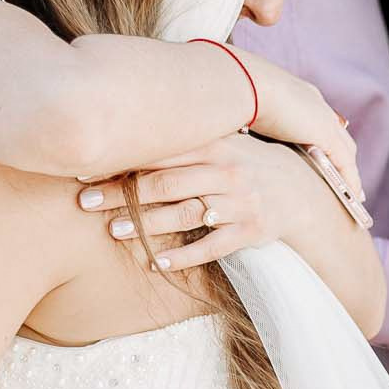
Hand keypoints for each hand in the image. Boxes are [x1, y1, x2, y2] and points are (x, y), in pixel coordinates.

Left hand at [78, 134, 367, 272]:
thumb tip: (128, 126)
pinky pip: (212, 247)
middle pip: (165, 182)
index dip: (122, 157)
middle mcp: (226, 171)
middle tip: (84, 200)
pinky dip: (182, 255)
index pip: (161, 149)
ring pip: (185, 213)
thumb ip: (184, 138)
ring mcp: (239, 202)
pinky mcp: (250, 231)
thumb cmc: (249, 165)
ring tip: (112, 230)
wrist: (304, 194)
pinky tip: (155, 262)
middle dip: (122, 192)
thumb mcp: (223, 144)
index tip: (85, 164)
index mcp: (215, 145)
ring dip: (145, 223)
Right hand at [238, 50, 362, 196]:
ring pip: (346, 151)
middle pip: (337, 135)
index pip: (317, 119)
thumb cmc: (231, 95)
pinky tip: (352, 199)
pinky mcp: (326, 134)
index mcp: (296, 93)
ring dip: (349, 172)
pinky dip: (350, 181)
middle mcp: (314, 102)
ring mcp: (323, 118)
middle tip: (344, 178)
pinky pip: (345, 163)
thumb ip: (246, 124)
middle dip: (342, 156)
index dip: (322, 138)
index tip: (322, 154)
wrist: (241, 84)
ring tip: (351, 194)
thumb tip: (231, 138)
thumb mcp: (241, 111)